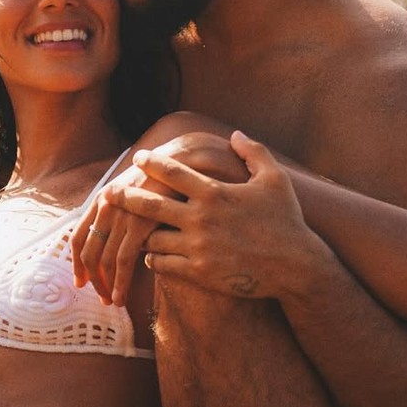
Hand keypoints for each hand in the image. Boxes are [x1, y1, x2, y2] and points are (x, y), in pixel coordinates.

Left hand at [72, 163, 171, 305]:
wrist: (184, 161)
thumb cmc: (162, 179)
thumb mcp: (133, 190)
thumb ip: (120, 211)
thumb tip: (110, 237)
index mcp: (101, 200)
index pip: (78, 238)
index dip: (77, 264)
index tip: (81, 282)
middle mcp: (106, 207)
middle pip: (89, 253)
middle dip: (93, 280)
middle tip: (100, 298)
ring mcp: (122, 216)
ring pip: (106, 260)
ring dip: (107, 285)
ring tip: (114, 302)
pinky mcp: (140, 224)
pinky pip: (124, 260)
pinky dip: (121, 281)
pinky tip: (124, 294)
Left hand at [125, 130, 322, 298]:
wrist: (296, 267)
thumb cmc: (287, 221)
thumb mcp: (275, 180)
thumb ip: (254, 153)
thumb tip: (235, 134)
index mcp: (215, 193)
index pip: (173, 173)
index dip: (152, 163)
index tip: (139, 158)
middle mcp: (201, 219)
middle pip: (149, 205)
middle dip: (126, 196)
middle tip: (110, 192)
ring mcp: (197, 247)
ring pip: (151, 238)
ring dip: (140, 234)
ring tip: (130, 230)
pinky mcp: (198, 273)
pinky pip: (162, 265)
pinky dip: (153, 259)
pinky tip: (149, 256)